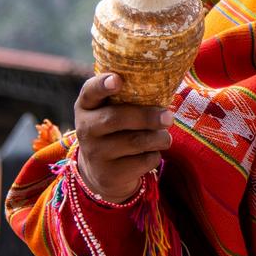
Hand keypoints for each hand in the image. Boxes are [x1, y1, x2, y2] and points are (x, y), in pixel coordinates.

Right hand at [73, 73, 171, 202]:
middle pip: (117, 119)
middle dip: (147, 117)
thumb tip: (166, 88)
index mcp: (86, 106)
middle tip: (169, 117)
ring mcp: (95, 154)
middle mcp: (86, 129)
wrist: (101, 171)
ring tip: (165, 137)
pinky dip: (154, 156)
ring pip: (136, 141)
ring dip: (158, 138)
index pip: (90, 91)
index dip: (102, 85)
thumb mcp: (111, 111)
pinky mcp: (109, 175)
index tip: (117, 80)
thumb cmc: (114, 130)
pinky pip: (142, 161)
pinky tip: (151, 153)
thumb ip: (127, 97)